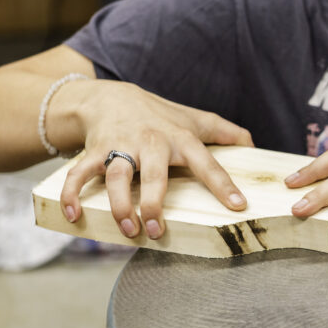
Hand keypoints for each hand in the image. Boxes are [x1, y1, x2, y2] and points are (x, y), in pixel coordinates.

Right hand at [57, 80, 253, 238]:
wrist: (110, 96)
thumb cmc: (160, 115)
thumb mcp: (195, 119)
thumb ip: (226, 133)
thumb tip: (255, 146)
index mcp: (180, 139)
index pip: (207, 163)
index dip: (223, 184)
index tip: (238, 206)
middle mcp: (151, 143)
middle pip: (154, 174)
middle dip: (155, 203)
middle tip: (158, 231)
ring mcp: (120, 147)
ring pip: (117, 177)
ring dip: (120, 205)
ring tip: (128, 229)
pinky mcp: (94, 151)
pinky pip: (79, 174)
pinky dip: (72, 194)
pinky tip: (74, 215)